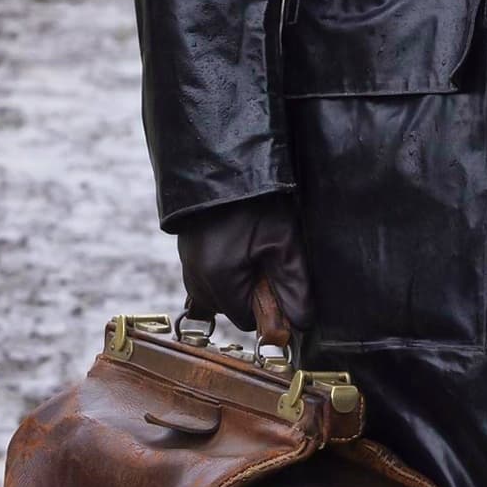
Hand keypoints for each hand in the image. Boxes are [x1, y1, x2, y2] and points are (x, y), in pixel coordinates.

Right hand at [174, 191, 311, 342]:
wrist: (226, 164)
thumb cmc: (256, 202)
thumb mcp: (284, 242)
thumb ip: (294, 287)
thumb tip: (302, 322)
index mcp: (218, 279)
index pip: (245, 320)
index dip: (265, 306)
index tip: (275, 281)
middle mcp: (195, 277)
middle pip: (227, 309)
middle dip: (248, 295)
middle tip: (264, 262)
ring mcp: (186, 264)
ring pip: (214, 296)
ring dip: (234, 285)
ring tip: (250, 253)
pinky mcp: (184, 252)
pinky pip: (202, 279)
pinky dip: (220, 274)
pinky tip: (235, 250)